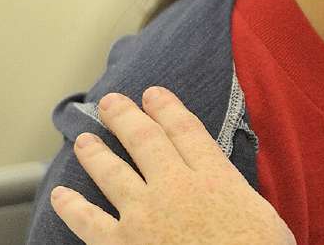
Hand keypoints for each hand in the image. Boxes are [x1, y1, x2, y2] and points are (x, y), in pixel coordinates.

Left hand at [49, 87, 294, 244]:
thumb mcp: (264, 214)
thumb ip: (240, 195)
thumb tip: (232, 193)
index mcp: (215, 177)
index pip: (186, 131)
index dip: (167, 108)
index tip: (153, 94)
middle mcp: (176, 186)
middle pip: (145, 141)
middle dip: (126, 117)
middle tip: (112, 102)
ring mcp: (144, 214)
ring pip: (111, 172)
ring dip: (95, 153)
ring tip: (84, 139)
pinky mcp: (122, 244)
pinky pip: (88, 221)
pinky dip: (71, 206)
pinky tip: (59, 195)